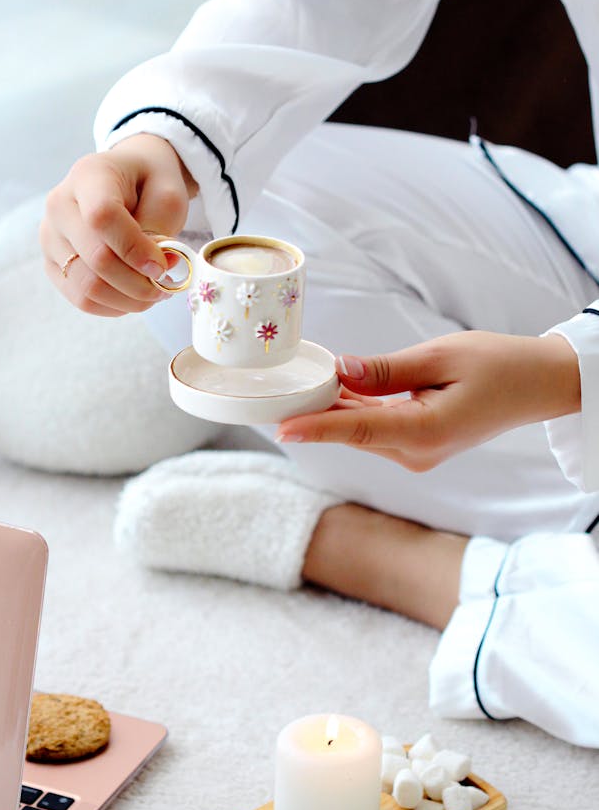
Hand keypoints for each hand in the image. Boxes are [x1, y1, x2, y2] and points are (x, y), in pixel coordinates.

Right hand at [40, 133, 197, 315]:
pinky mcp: (52, 264)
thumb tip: (154, 271)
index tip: (162, 266)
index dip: (134, 249)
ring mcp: (50, 237)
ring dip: (128, 300)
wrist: (127, 180)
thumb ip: (160, 229)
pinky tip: (133, 295)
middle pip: (95, 259)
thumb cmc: (148, 184)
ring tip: (152, 292)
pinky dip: (113, 305)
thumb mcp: (167, 194)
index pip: (102, 218)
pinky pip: (80, 299)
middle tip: (165, 286)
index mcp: (88, 175)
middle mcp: (59, 205)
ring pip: (86, 287)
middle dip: (138, 283)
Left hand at [276, 330, 580, 469]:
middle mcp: (417, 452)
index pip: (358, 429)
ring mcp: (416, 453)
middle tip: (274, 392)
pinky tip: (333, 390)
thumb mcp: (441, 356)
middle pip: (352, 430)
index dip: (316, 427)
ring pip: (361, 430)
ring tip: (297, 387)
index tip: (281, 428)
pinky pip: (375, 428)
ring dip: (333, 409)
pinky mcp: (416, 445)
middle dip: (315, 412)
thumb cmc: (498, 366)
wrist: (535, 386)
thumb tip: (341, 370)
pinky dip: (354, 410)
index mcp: (425, 432)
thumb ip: (387, 369)